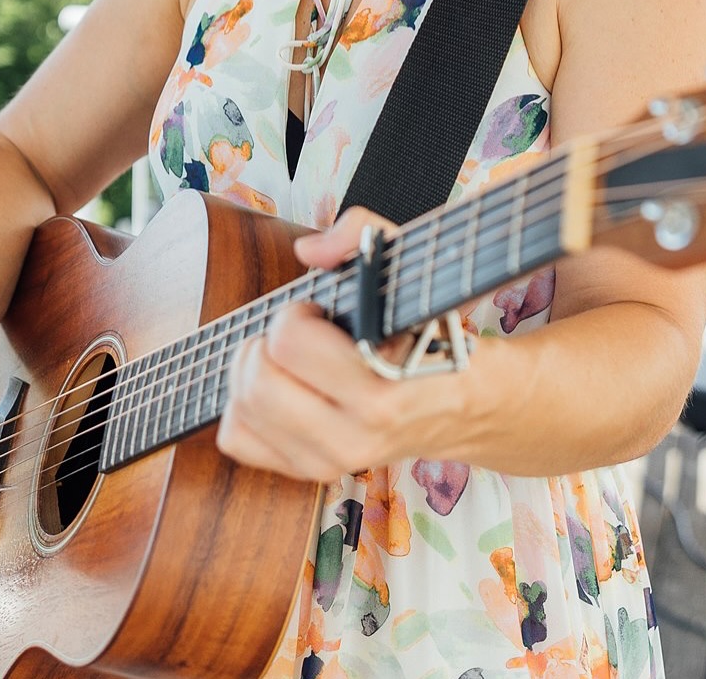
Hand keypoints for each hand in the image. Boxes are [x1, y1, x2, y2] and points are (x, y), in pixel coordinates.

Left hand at [216, 208, 475, 481]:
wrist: (467, 405)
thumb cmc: (434, 333)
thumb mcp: (413, 268)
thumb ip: (362, 233)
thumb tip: (308, 250)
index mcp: (383, 387)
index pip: (290, 343)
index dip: (298, 314)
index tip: (321, 312)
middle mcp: (356, 434)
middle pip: (258, 382)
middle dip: (267, 342)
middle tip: (298, 332)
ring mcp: (331, 461)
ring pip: (241, 411)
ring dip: (254, 371)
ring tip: (290, 358)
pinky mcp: (311, 472)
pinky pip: (238, 438)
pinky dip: (246, 407)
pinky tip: (282, 387)